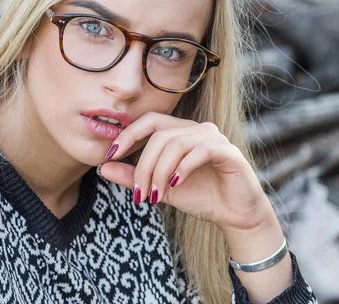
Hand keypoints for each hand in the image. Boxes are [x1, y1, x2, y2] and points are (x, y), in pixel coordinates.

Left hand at [97, 112, 274, 231]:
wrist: (235, 215)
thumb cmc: (201, 197)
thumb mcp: (160, 188)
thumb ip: (134, 177)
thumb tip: (103, 168)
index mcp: (180, 132)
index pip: (150, 121)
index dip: (128, 135)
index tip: (109, 155)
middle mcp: (196, 129)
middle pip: (159, 134)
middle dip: (143, 164)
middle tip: (139, 193)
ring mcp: (213, 137)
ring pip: (176, 143)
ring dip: (160, 171)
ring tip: (156, 194)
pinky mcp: (228, 151)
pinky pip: (200, 150)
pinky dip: (183, 168)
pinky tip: (176, 185)